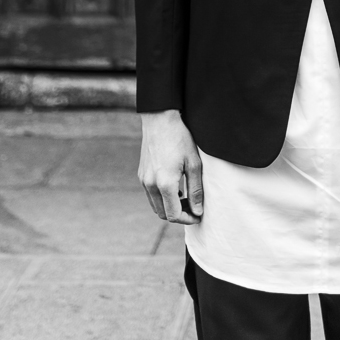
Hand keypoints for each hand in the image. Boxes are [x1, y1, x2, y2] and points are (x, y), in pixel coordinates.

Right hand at [138, 110, 203, 224]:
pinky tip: (175, 188)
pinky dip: (162, 198)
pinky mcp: (141, 174)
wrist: (160, 120)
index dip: (187, 219)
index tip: (198, 216)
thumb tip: (198, 211)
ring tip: (185, 198)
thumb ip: (196, 190)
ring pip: (156, 206)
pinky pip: (151, 195)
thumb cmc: (180, 138)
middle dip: (179, 215)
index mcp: (165, 184)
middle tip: (193, 208)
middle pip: (163, 214)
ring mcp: (143, 180)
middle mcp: (150, 185)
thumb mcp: (194, 163)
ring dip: (170, 207)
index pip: (174, 215)